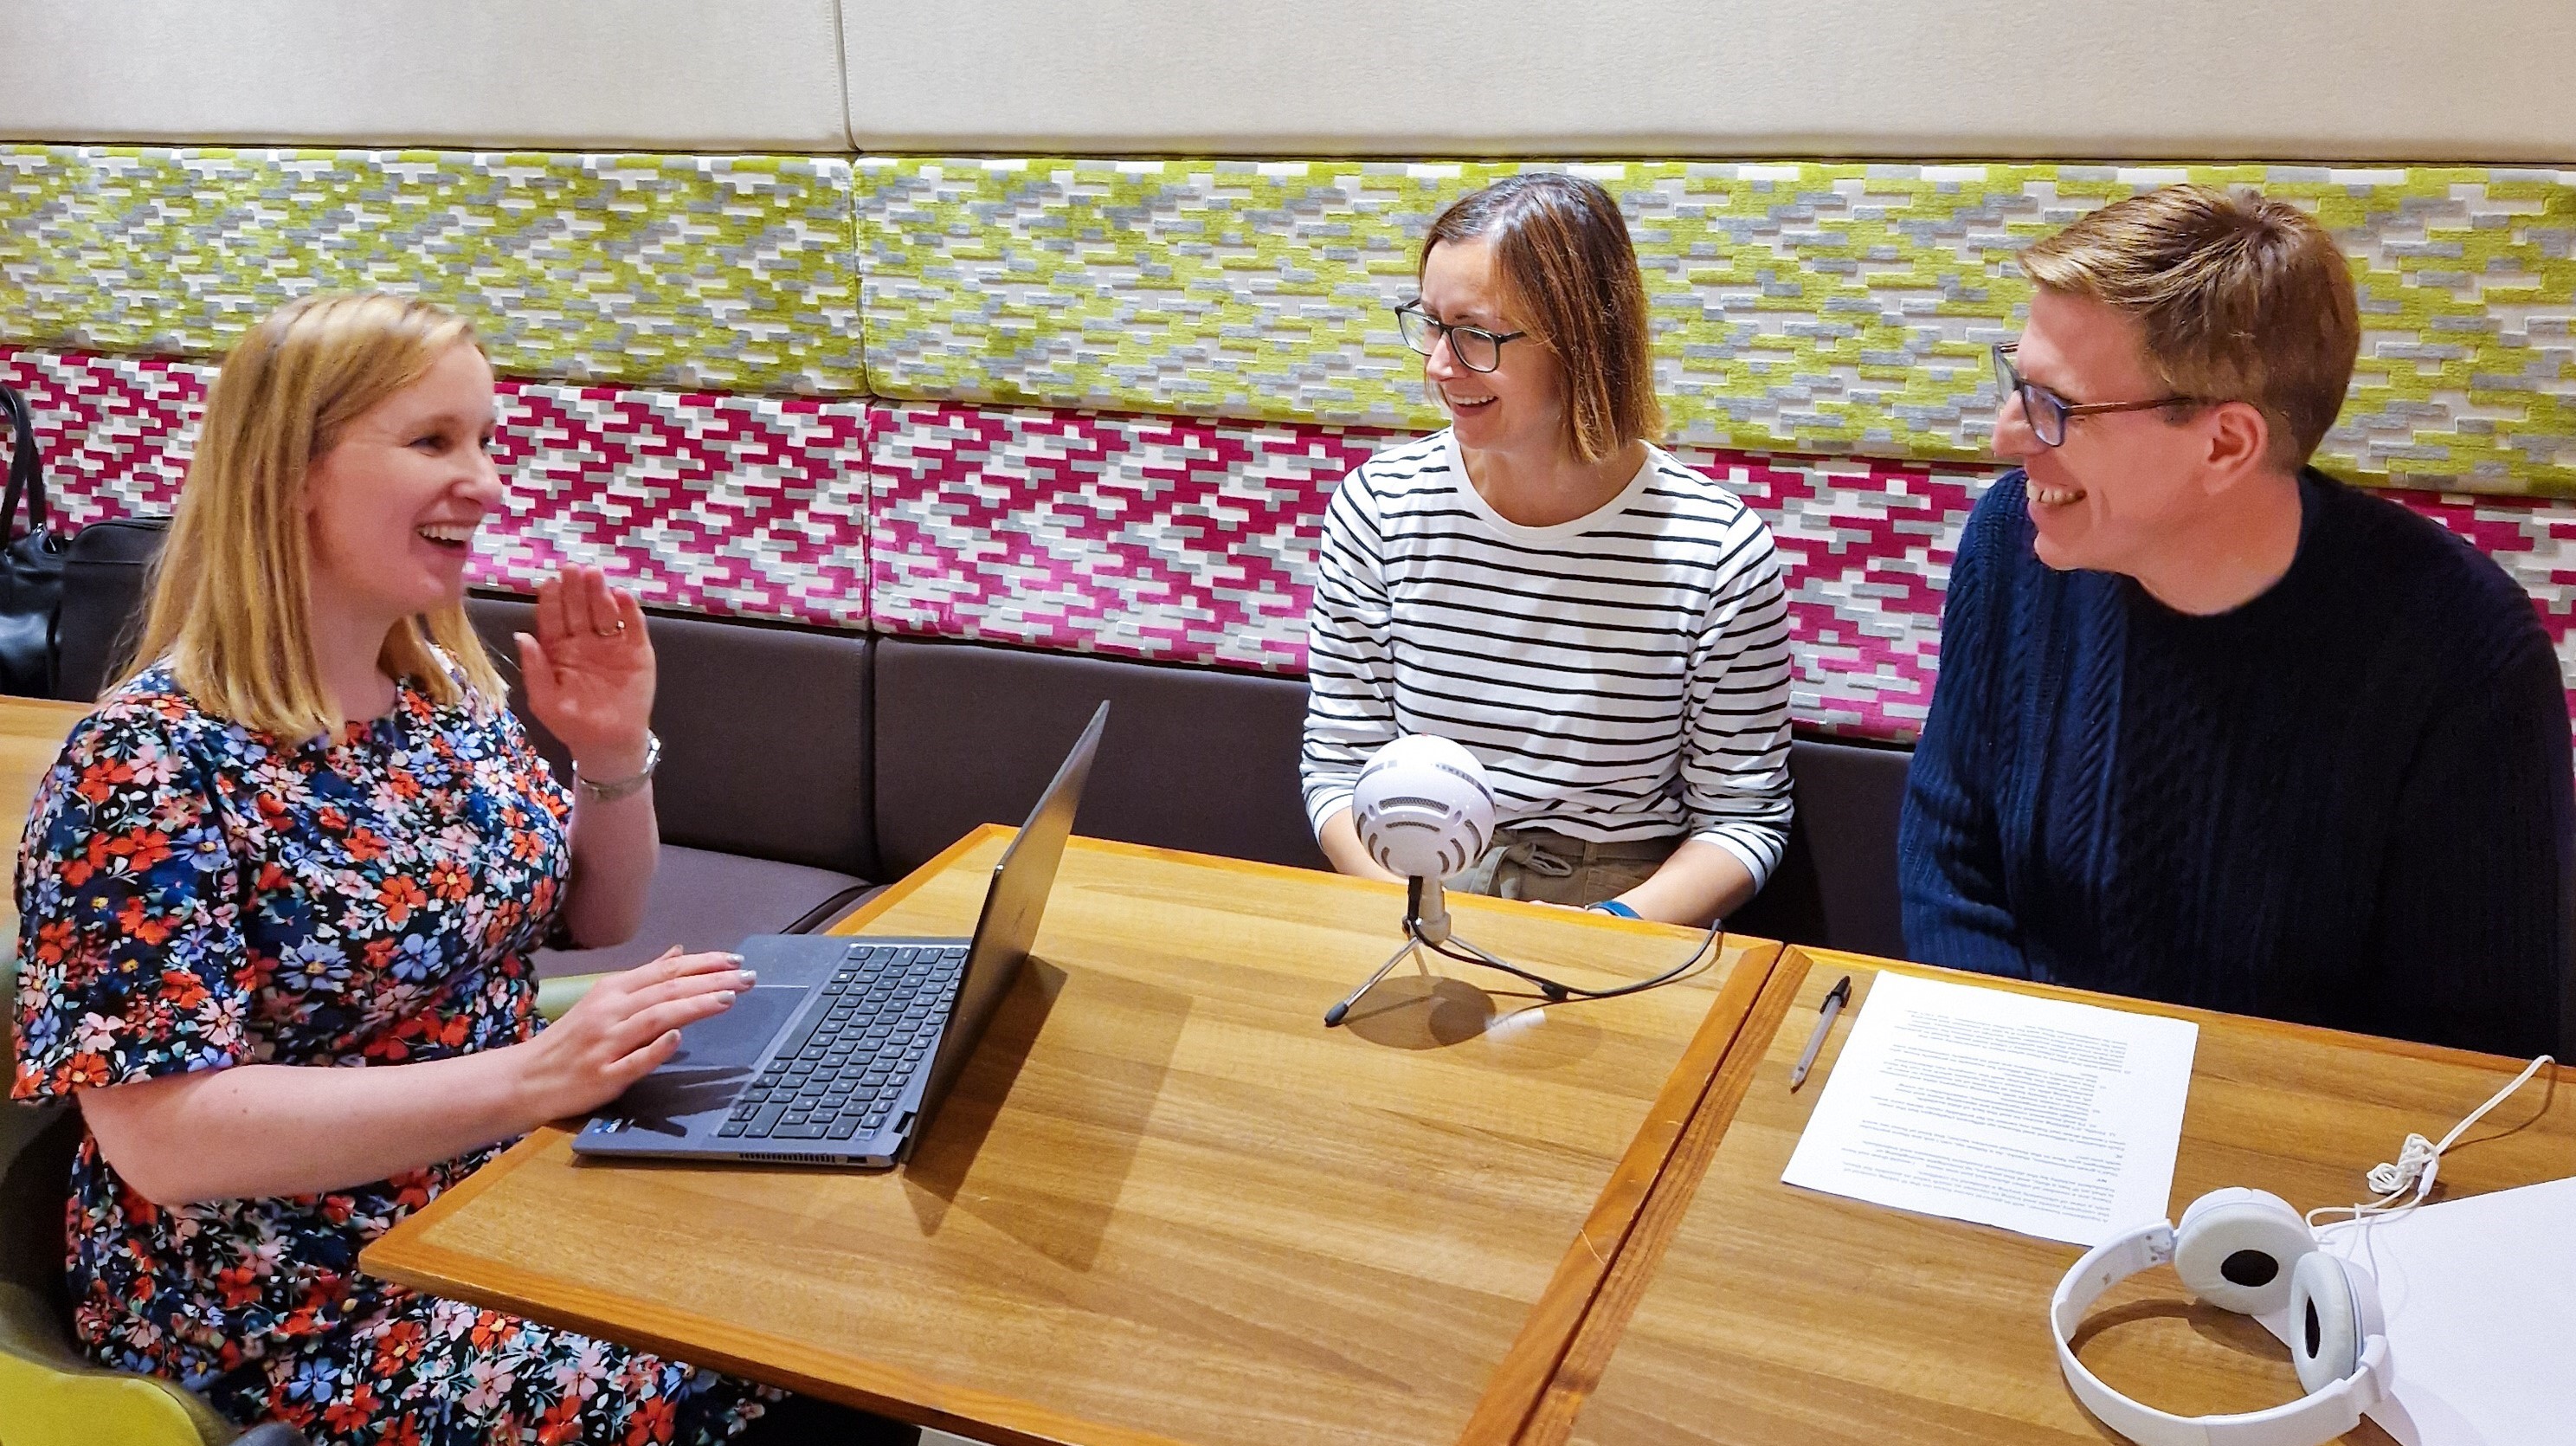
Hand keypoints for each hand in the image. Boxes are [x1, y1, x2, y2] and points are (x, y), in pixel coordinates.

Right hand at [512, 949, 751, 1121]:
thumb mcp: (604, 1000)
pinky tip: (678, 1040)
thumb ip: (644, 978)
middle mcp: (610, 1012)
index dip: (703, 964)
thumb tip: (679, 953)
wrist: (524, 1078)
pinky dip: (656, 1049)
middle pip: (667, 990)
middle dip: (711, 981)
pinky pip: (633, 1061)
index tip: (735, 960)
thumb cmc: (571, 1039)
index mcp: (612, 990)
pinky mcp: (603, 1077)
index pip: (665, 971)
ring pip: (655, 1019)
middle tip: (747, 977)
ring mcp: (606, 1044)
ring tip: (727, 999)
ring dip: (693, 1007)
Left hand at [517, 563, 655, 778]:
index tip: (550, 581)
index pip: (553, 618)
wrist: (610, 744)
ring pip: (604, 612)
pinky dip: (629, 611)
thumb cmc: (573, 724)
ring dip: (600, 593)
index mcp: (558, 649)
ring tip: (596, 575)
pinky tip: (622, 596)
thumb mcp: (545, 701)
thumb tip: (521, 635)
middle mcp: (584, 640)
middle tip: (574, 569)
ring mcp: (611, 644)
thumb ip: (534, 670)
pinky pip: (633, 627)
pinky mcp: (637, 651)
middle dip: (576, 588)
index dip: (552, 599)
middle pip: (579, 608)